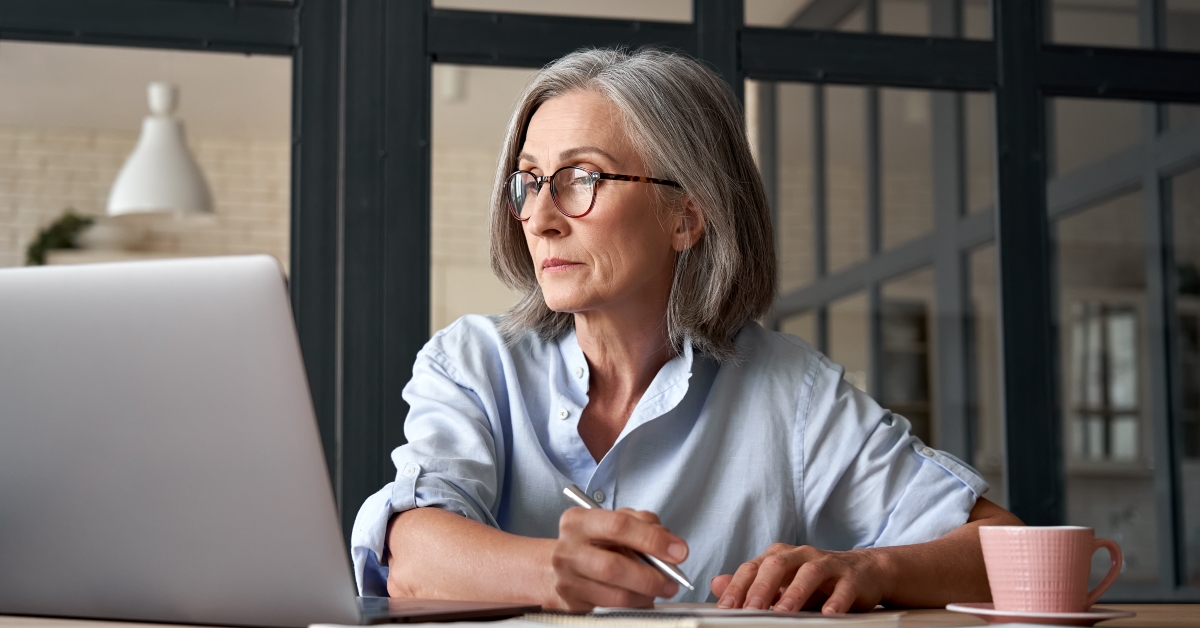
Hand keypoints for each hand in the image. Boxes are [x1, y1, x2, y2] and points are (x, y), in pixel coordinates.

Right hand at [550, 507, 688, 610]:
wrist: (558, 567)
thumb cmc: (594, 542)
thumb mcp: (614, 522)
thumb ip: (643, 525)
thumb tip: (671, 545)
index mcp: (579, 521)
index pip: (619, 526)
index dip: (652, 539)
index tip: (679, 551)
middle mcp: (568, 549)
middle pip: (613, 566)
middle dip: (650, 576)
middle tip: (672, 581)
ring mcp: (567, 579)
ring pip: (614, 594)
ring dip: (645, 594)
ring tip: (662, 589)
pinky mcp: (572, 603)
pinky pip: (612, 608)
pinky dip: (635, 604)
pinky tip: (643, 597)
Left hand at [711, 543, 888, 613]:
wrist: (864, 572)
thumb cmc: (817, 580)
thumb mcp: (782, 582)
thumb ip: (750, 584)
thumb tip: (716, 584)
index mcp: (780, 556)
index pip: (753, 568)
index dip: (737, 587)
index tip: (725, 607)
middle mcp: (801, 555)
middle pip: (777, 565)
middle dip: (761, 588)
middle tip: (749, 610)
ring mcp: (828, 564)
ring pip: (809, 573)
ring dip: (794, 593)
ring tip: (783, 612)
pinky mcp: (852, 577)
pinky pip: (843, 588)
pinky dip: (835, 601)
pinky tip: (828, 614)